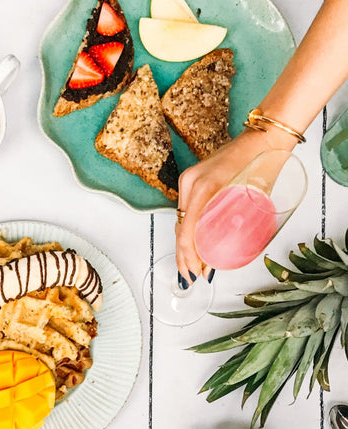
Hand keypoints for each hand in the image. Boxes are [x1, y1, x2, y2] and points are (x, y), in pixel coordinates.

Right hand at [175, 129, 288, 281]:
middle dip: (184, 255)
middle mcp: (190, 183)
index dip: (189, 256)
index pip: (187, 229)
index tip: (195, 272)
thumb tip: (224, 255)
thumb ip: (234, 225)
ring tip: (190, 266)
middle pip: (180, 227)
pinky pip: (186, 211)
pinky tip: (192, 244)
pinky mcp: (193, 181)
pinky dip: (188, 230)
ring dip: (184, 244)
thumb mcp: (252, 196)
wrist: (264, 136)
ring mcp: (189, 180)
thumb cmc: (263, 161)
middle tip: (191, 276)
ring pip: (181, 221)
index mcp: (203, 186)